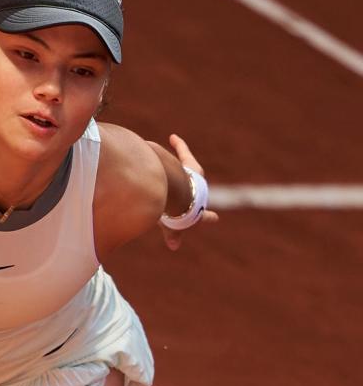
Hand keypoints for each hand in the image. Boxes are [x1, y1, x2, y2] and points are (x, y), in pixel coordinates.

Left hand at [160, 134, 218, 250]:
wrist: (179, 193)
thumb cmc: (174, 212)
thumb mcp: (171, 227)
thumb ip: (173, 235)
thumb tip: (174, 246)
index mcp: (197, 211)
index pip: (203, 217)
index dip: (208, 218)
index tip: (214, 218)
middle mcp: (199, 194)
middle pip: (199, 192)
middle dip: (199, 190)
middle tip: (202, 184)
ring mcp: (195, 180)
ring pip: (189, 172)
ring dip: (185, 165)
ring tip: (178, 159)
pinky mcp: (190, 166)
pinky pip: (184, 154)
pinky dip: (179, 146)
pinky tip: (172, 138)